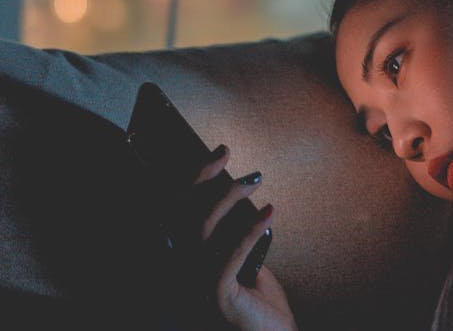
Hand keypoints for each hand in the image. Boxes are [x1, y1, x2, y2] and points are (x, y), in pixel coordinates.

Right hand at [188, 146, 296, 330]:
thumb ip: (235, 231)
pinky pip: (231, 255)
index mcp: (190, 258)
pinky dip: (251, 231)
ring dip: (231, 198)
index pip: (183, 211)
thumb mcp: (247, 256)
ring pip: (205, 229)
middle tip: (235, 158)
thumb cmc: (261, 299)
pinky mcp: (217, 295)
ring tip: (256, 181)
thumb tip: (237, 189)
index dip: (198, 179)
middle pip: (187, 214)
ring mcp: (198, 282)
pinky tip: (269, 213)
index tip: (222, 152)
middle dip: (210, 180)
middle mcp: (187, 268)